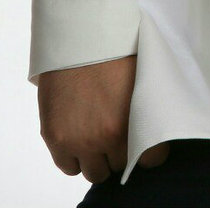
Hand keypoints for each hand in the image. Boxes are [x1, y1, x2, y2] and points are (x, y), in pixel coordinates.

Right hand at [37, 55, 169, 182]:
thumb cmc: (118, 52)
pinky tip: (81, 140)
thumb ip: (146, 111)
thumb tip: (154, 129)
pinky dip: (75, 158)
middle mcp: (106, 137)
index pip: (151, 160)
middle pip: (119, 166)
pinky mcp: (55, 137)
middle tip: (120, 135)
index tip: (147, 142)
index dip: (149, 152)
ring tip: (100, 138)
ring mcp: (78, 140)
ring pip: (94, 173)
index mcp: (134, 122)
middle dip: (122, 153)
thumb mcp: (144, 81)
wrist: (81, 37)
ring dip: (98, 159)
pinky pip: (68, 167)